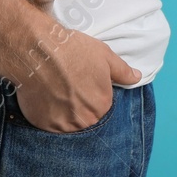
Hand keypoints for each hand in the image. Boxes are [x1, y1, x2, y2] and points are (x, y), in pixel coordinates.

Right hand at [13, 26, 141, 132]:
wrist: (40, 52)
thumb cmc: (75, 51)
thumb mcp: (106, 56)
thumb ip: (123, 72)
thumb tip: (137, 77)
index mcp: (102, 105)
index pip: (101, 105)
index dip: (92, 93)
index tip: (82, 82)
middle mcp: (84, 120)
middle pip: (85, 116)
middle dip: (79, 104)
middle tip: (68, 86)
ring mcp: (62, 125)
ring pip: (67, 122)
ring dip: (63, 112)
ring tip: (56, 91)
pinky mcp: (42, 125)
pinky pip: (48, 124)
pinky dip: (47, 114)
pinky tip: (45, 97)